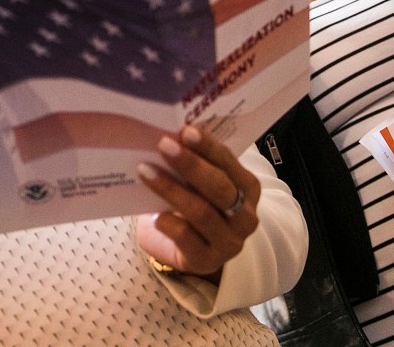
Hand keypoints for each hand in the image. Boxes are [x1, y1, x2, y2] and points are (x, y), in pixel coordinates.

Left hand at [135, 125, 260, 282]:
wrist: (187, 249)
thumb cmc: (193, 203)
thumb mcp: (200, 183)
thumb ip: (196, 163)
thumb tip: (171, 135)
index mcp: (248, 188)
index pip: (229, 163)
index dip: (208, 147)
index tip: (186, 131)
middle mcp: (245, 216)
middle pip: (219, 187)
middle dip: (191, 165)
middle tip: (164, 146)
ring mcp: (229, 242)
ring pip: (201, 212)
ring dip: (171, 189)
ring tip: (146, 171)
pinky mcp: (207, 261)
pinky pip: (187, 239)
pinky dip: (170, 223)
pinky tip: (155, 215)